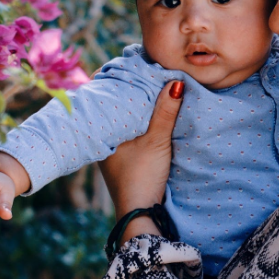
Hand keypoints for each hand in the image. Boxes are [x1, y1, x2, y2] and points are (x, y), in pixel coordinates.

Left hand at [99, 80, 183, 240]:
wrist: (140, 214)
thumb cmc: (142, 175)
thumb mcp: (156, 140)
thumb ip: (165, 111)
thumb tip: (176, 81)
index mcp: (103, 131)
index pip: (108, 96)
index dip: (120, 80)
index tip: (132, 63)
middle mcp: (104, 138)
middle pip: (116, 107)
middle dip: (130, 91)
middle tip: (145, 70)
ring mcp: (113, 150)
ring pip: (124, 119)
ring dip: (136, 107)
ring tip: (151, 86)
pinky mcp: (125, 159)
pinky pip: (130, 130)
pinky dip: (140, 120)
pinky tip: (151, 113)